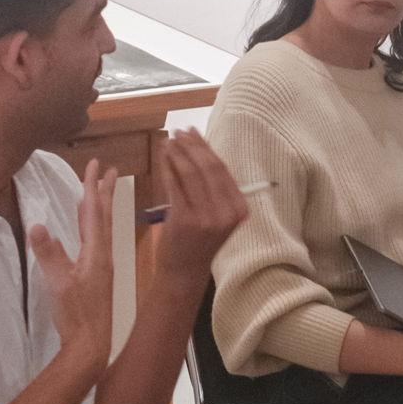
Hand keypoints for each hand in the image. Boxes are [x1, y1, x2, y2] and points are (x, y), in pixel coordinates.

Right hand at [28, 160, 117, 367]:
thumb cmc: (76, 315)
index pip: (94, 212)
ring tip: (102, 193)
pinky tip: (91, 234)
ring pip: (103, 229)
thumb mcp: (58, 282)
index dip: (93, 187)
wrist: (91, 346)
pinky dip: (96, 228)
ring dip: (102, 208)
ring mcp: (102, 268)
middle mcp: (103, 257)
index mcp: (96, 253)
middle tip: (111, 170)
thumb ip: (48, 253)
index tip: (97, 164)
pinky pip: (98, 243)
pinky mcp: (98, 279)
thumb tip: (37, 224)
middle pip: (104, 217)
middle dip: (105, 192)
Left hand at [159, 128, 250, 275]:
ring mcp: (206, 217)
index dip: (205, 147)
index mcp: (239, 209)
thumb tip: (200, 149)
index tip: (192, 133)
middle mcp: (227, 213)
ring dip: (177, 153)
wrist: (185, 271)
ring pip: (190, 173)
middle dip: (191, 146)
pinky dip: (167, 167)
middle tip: (178, 132)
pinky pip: (175, 184)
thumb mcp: (217, 216)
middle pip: (208, 167)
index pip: (222, 169)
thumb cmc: (198, 241)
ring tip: (169, 141)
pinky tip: (163, 157)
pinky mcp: (185, 219)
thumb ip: (215, 188)